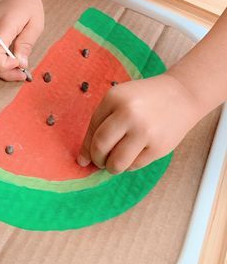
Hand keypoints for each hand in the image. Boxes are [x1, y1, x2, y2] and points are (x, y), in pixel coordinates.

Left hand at [77, 73, 201, 172]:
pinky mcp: (158, 147)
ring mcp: (144, 131)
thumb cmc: (144, 99)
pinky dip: (129, 165)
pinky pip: (135, 166)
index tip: (85, 158)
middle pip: (100, 147)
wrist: (180, 96)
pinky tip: (134, 154)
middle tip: (100, 161)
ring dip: (111, 167)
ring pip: (116, 163)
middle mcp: (128, 113)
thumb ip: (101, 123)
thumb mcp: (120, 99)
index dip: (86, 148)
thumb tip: (83, 159)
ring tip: (115, 162)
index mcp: (114, 98)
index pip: (92, 130)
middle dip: (97, 160)